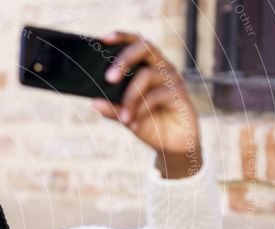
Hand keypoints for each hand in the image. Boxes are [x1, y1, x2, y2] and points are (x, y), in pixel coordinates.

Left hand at [91, 31, 201, 177]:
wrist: (171, 145)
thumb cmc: (148, 123)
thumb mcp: (126, 117)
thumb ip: (112, 109)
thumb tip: (93, 102)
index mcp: (146, 67)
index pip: (135, 43)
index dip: (121, 37)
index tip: (103, 39)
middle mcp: (160, 68)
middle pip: (145, 47)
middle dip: (124, 59)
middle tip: (109, 78)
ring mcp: (171, 80)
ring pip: (147, 75)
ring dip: (130, 97)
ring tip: (123, 117)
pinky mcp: (180, 94)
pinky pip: (157, 95)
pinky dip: (142, 109)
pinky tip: (134, 124)